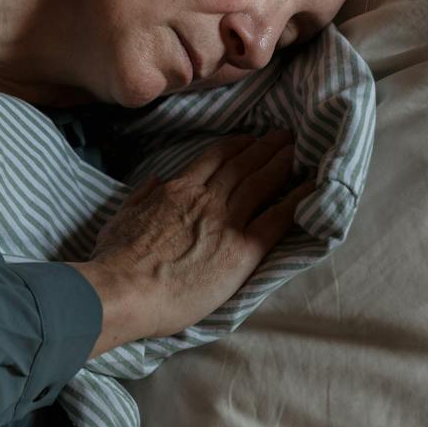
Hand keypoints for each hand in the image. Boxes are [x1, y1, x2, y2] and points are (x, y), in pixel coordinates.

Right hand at [87, 130, 315, 337]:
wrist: (125, 290)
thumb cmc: (115, 261)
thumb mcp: (120, 217)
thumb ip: (141, 196)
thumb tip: (155, 180)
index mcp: (176, 191)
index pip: (213, 159)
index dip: (235, 147)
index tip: (249, 140)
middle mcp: (205, 200)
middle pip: (242, 165)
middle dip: (265, 148)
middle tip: (284, 136)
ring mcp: (225, 222)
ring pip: (261, 183)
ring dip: (282, 164)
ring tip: (298, 152)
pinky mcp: (242, 250)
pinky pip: (277, 218)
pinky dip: (297, 200)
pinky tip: (312, 189)